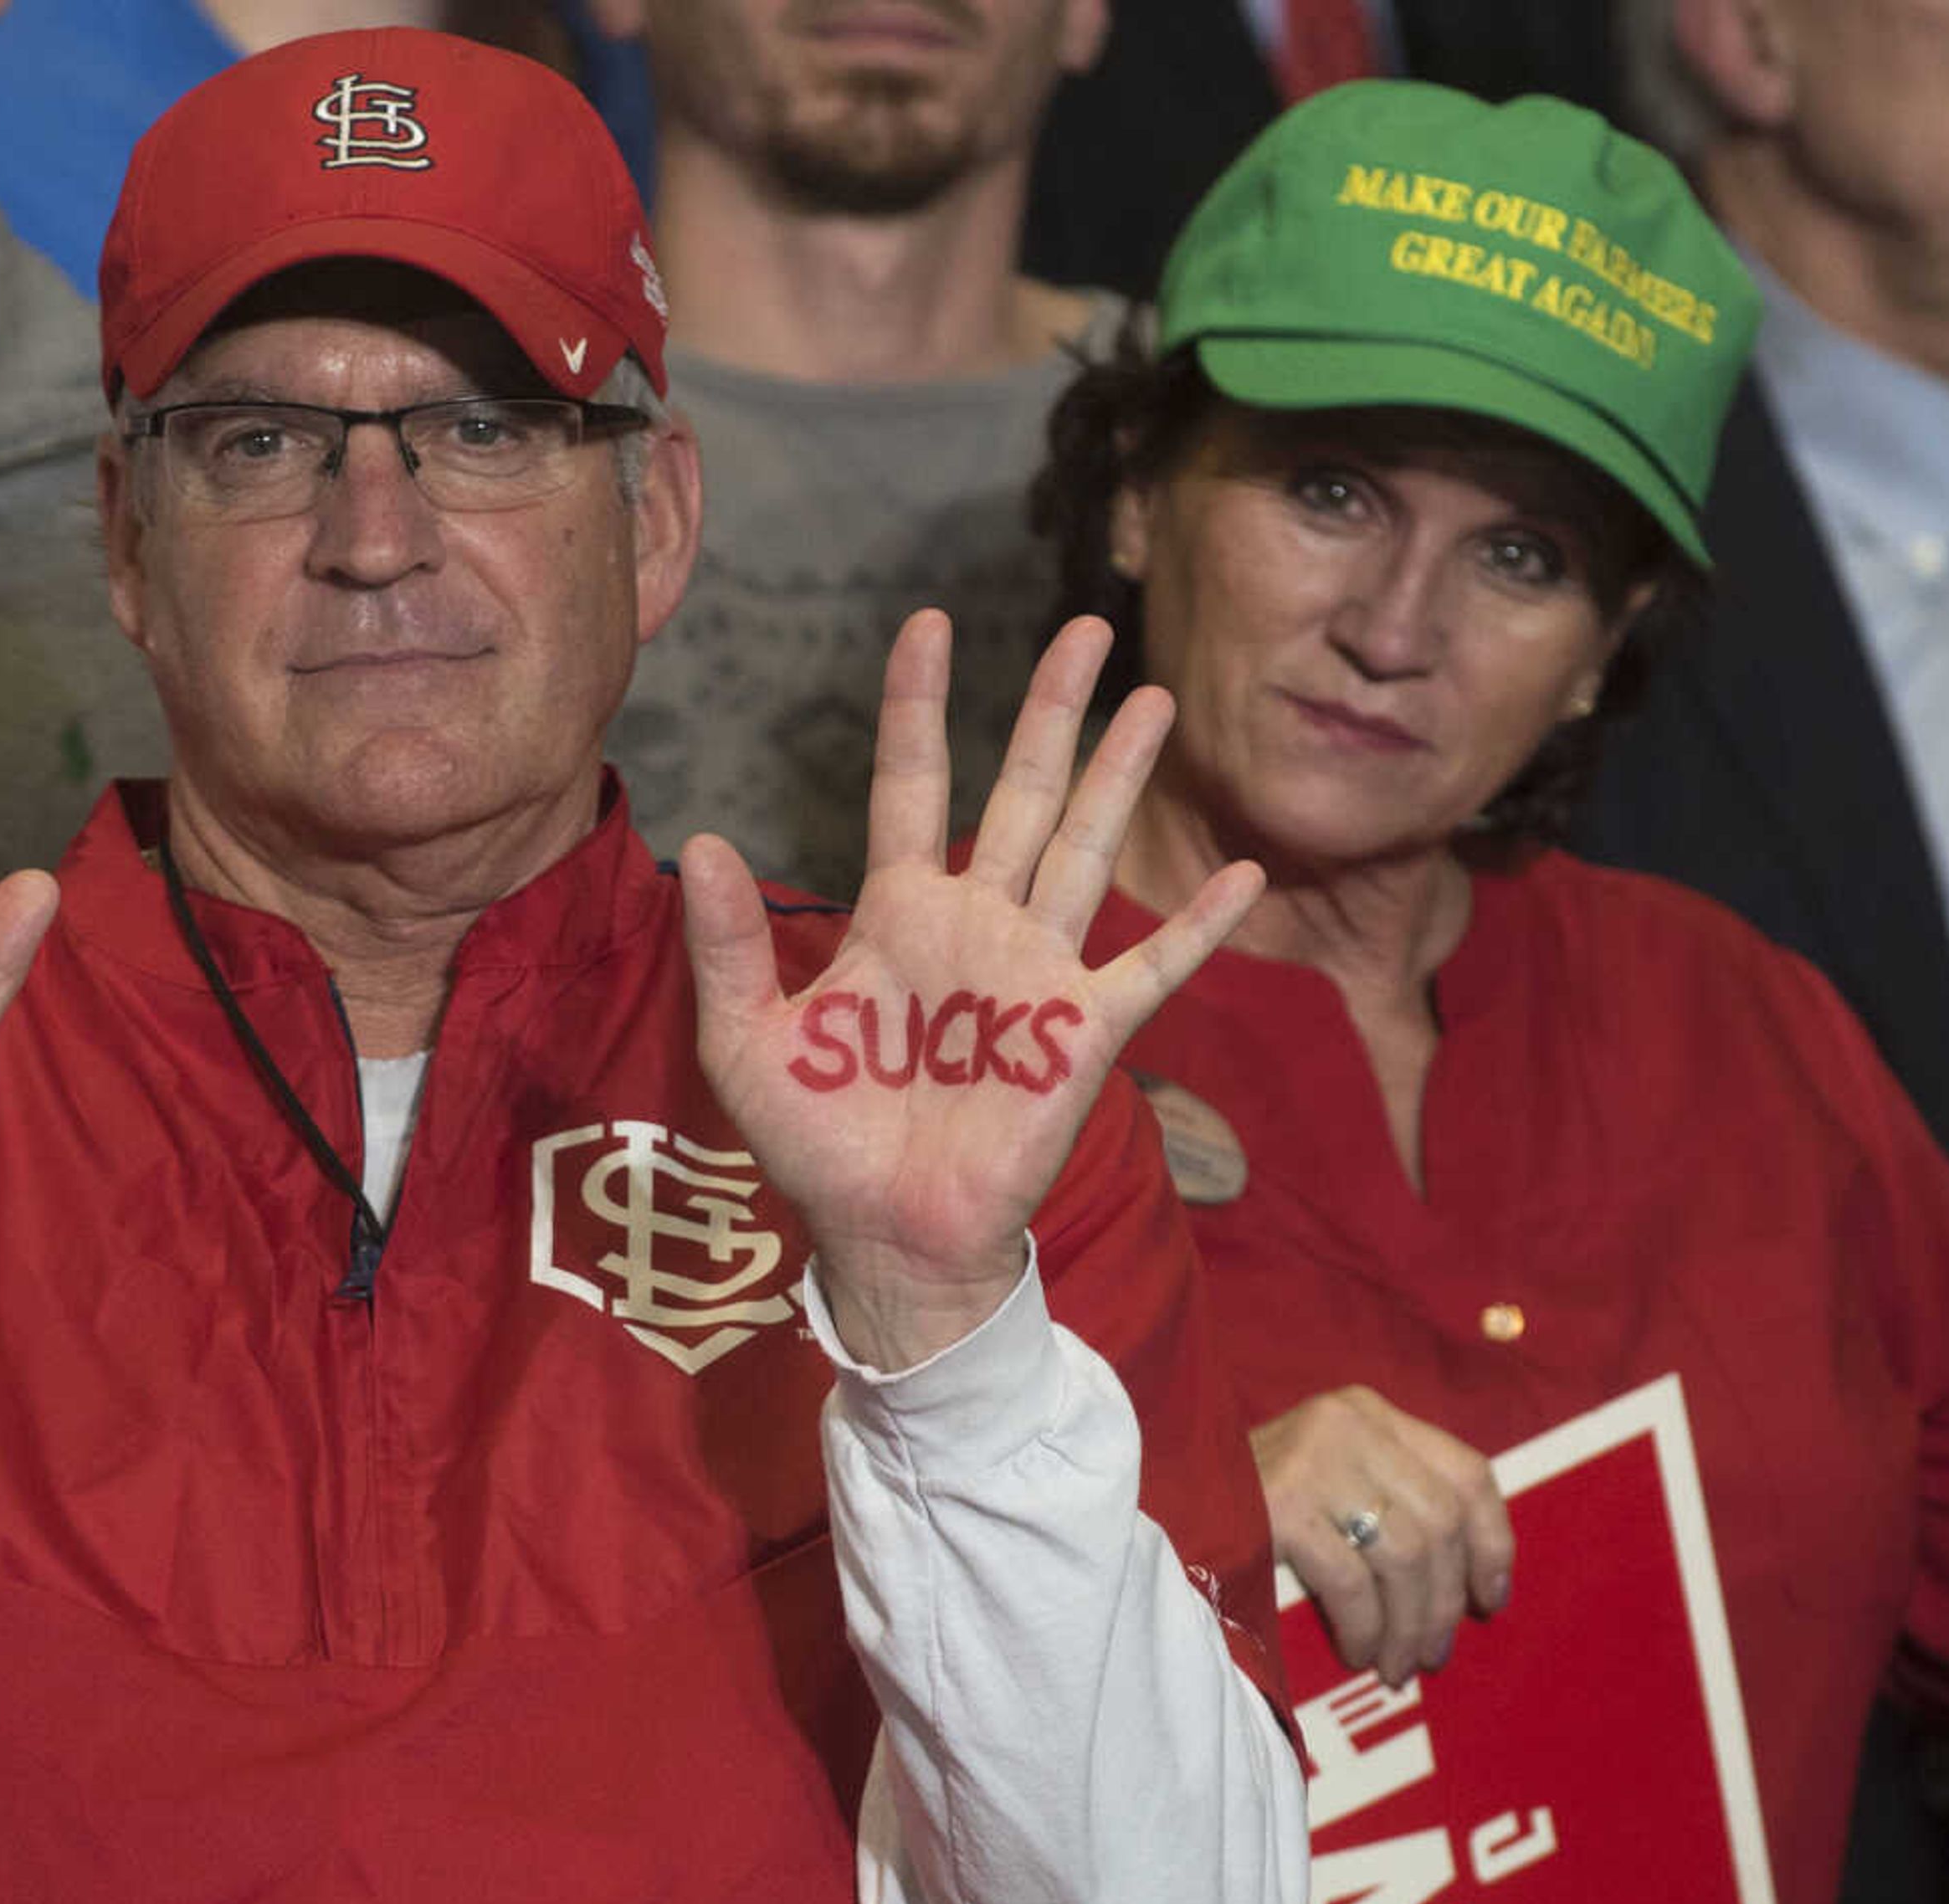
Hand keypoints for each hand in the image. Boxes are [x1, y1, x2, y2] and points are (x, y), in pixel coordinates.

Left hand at [680, 611, 1260, 1369]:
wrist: (888, 1235)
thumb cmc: (818, 1145)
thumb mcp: (746, 1043)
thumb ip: (729, 945)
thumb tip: (703, 842)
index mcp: (895, 913)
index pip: (910, 783)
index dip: (917, 705)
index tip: (929, 623)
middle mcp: (975, 923)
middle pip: (1020, 790)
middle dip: (1051, 708)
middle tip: (1085, 624)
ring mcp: (1035, 970)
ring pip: (1085, 847)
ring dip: (1122, 775)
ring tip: (1153, 695)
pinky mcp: (1081, 1031)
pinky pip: (1151, 965)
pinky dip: (1198, 924)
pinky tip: (1246, 875)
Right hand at [1251, 1387, 1511, 1687]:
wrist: (1155, 1495)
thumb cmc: (1246, 1500)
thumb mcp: (1327, 1476)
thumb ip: (1387, 1497)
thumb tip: (1465, 1581)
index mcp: (1369, 1412)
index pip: (1468, 1471)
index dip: (1493, 1541)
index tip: (1491, 1598)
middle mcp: (1351, 1424)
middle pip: (1441, 1522)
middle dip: (1445, 1602)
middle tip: (1433, 1655)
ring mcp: (1316, 1459)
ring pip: (1405, 1555)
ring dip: (1410, 1625)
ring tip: (1397, 1666)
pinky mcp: (1282, 1503)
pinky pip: (1353, 1580)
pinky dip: (1367, 1626)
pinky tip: (1359, 1651)